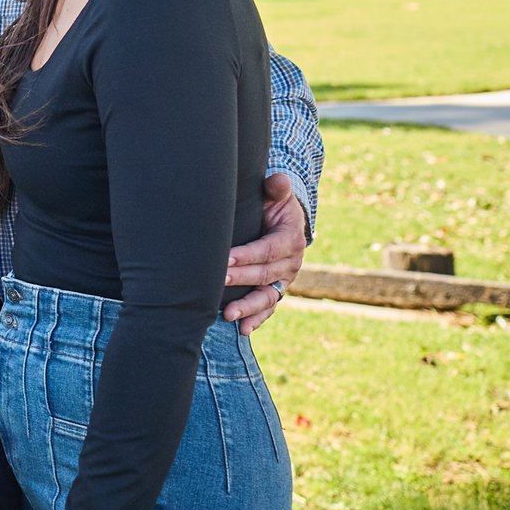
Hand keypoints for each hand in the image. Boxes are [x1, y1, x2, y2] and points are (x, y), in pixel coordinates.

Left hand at [224, 174, 306, 333]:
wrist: (284, 221)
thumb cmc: (273, 205)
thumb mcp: (277, 194)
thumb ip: (276, 188)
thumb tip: (278, 180)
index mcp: (291, 239)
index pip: (268, 250)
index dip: (248, 256)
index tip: (225, 259)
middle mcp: (291, 263)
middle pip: (265, 274)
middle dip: (241, 279)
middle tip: (218, 281)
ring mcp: (284, 279)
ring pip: (268, 297)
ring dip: (248, 308)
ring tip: (228, 316)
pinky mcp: (276, 290)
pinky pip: (268, 308)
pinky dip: (257, 320)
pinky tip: (242, 330)